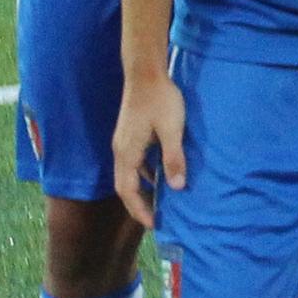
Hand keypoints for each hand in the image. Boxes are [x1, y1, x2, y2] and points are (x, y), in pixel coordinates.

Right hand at [111, 72, 186, 230]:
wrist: (146, 73)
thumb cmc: (161, 99)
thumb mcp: (172, 130)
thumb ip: (173, 158)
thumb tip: (176, 188)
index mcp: (127, 152)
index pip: (128, 190)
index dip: (139, 209)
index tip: (153, 224)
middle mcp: (121, 150)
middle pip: (124, 186)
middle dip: (138, 205)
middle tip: (156, 220)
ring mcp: (124, 142)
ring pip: (129, 174)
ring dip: (141, 190)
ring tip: (159, 203)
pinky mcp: (130, 135)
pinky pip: (135, 163)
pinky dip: (145, 175)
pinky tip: (160, 176)